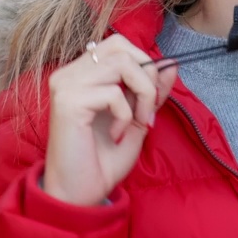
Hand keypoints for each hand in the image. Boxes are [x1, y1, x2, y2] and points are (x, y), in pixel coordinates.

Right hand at [44, 34, 177, 206]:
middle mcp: (69, 74)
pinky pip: (113, 93)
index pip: (118, 44)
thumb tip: (172, 63)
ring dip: (141, 93)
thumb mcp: (137, 118)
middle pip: (121, 47)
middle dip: (146, 76)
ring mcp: (65, 85)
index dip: (144, 63)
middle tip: (147, 109)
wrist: (80, 193)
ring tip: (137, 121)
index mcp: (81, 74)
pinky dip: (125, 115)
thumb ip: (151, 90)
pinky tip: (116, 135)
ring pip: (121, 63)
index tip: (151, 99)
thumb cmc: (103, 160)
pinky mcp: (68, 101)